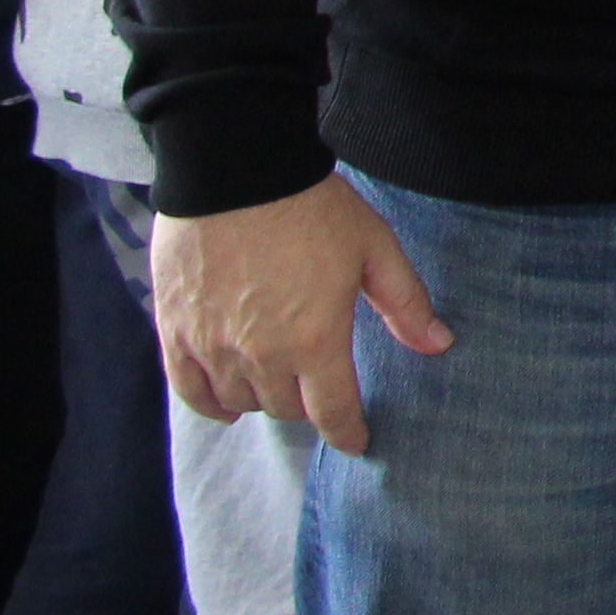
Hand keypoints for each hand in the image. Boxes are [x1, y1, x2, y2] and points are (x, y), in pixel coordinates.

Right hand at [154, 177, 451, 450]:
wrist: (236, 173)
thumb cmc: (312, 207)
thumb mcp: (374, 249)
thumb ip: (405, 304)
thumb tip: (440, 345)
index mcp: (315, 339)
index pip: (332, 411)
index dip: (347, 433)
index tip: (356, 441)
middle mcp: (261, 354)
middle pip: (285, 409)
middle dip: (307, 406)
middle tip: (318, 389)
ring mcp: (213, 346)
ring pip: (240, 402)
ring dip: (263, 401)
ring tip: (279, 384)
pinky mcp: (175, 332)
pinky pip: (189, 391)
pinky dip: (210, 405)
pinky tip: (226, 404)